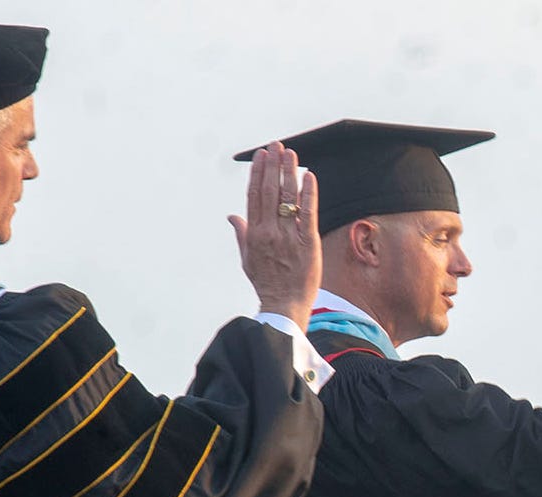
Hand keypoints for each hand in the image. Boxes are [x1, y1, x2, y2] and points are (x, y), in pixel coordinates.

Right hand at [229, 143, 319, 328]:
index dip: (258, 173)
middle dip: (272, 166)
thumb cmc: (266, 284)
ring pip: (287, 198)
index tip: (261, 156)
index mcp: (254, 234)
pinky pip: (308, 213)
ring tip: (291, 153)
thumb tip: (232, 216)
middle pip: (269, 191)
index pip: (254, 196)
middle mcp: (269, 232)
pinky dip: (308, 193)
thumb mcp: (247, 259)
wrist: (284, 306)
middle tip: (276, 146)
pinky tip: (308, 176)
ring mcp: (288, 237)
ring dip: (288, 173)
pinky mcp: (308, 243)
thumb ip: (241, 234)